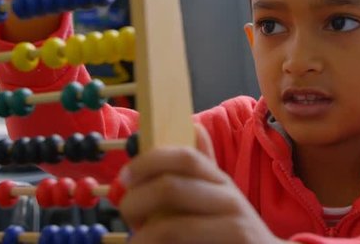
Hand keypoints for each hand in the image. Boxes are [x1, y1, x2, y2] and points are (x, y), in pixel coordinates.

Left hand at [118, 128, 281, 243]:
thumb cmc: (233, 228)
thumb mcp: (222, 196)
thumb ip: (203, 169)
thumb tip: (195, 126)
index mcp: (220, 180)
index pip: (185, 157)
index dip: (148, 162)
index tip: (125, 177)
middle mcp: (229, 200)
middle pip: (171, 189)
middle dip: (136, 201)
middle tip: (127, 215)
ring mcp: (234, 228)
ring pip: (171, 228)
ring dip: (142, 238)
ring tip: (136, 243)